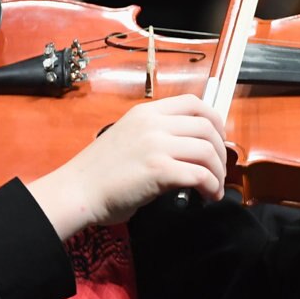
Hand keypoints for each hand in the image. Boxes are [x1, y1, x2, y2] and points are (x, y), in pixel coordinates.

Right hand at [28, 93, 225, 239]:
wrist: (78, 190)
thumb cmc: (100, 172)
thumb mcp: (129, 137)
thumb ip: (156, 136)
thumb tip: (187, 149)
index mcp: (146, 112)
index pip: (193, 103)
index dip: (215, 120)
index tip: (218, 140)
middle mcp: (153, 123)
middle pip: (207, 127)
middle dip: (221, 151)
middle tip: (219, 171)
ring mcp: (156, 145)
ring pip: (207, 151)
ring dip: (218, 172)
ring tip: (215, 188)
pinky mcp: (159, 170)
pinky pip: (200, 174)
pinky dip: (212, 186)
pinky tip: (208, 196)